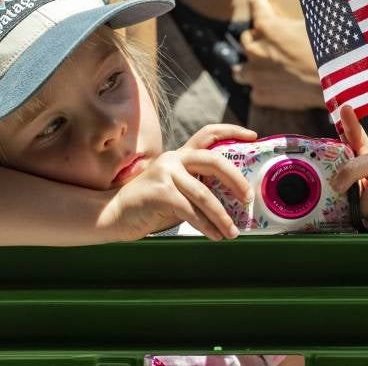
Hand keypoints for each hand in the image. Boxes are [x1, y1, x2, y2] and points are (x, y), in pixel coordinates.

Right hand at [101, 124, 256, 240]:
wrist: (115, 214)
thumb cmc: (150, 205)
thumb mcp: (176, 189)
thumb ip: (198, 187)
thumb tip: (232, 201)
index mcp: (180, 155)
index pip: (208, 133)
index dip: (232, 131)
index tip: (253, 136)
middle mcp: (174, 158)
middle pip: (213, 161)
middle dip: (236, 180)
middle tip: (247, 197)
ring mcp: (166, 173)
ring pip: (204, 194)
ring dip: (222, 216)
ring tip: (232, 231)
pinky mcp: (160, 192)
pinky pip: (190, 210)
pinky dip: (206, 225)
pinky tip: (214, 235)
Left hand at [232, 0, 324, 109]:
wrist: (337, 83)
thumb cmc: (332, 49)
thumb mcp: (318, 23)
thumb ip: (301, 18)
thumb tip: (307, 9)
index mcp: (268, 27)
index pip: (257, 7)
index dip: (259, 5)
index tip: (257, 2)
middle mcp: (256, 50)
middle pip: (246, 40)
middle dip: (257, 39)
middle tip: (270, 43)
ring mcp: (256, 75)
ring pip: (241, 71)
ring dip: (252, 68)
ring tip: (264, 71)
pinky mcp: (263, 95)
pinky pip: (255, 92)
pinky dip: (264, 90)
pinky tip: (275, 90)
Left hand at [331, 105, 367, 232]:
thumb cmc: (364, 234)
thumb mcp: (344, 214)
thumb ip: (332, 204)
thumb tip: (305, 201)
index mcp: (367, 179)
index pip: (361, 147)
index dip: (353, 126)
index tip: (344, 107)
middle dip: (350, 171)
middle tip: (337, 188)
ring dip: (366, 208)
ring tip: (366, 222)